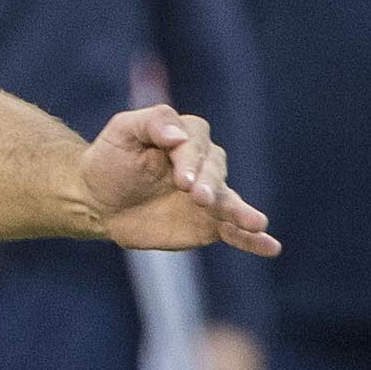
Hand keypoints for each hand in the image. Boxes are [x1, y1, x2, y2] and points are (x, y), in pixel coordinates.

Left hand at [79, 106, 278, 257]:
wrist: (98, 200)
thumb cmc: (111, 158)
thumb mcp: (123, 131)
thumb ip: (152, 122)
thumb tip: (177, 135)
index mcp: (187, 137)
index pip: (196, 142)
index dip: (190, 159)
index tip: (181, 178)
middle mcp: (204, 165)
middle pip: (216, 169)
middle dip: (210, 183)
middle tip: (198, 197)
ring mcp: (209, 196)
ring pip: (230, 201)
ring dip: (242, 212)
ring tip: (256, 223)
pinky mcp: (207, 225)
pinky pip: (234, 232)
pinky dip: (254, 240)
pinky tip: (271, 247)